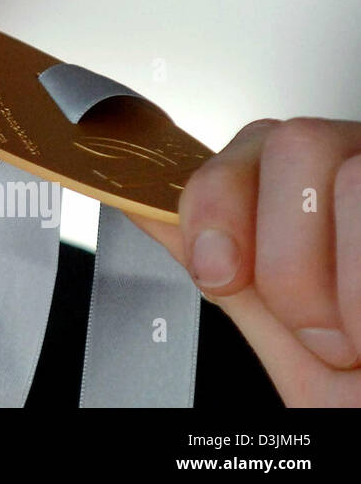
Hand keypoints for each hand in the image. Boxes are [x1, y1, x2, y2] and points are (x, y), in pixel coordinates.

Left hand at [128, 117, 360, 406]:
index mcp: (321, 202)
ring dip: (341, 280)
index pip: (252, 142)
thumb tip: (143, 204)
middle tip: (316, 334)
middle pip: (293, 141)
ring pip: (350, 175)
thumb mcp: (288, 342)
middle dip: (282, 252)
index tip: (217, 271)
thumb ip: (227, 268)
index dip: (216, 200)